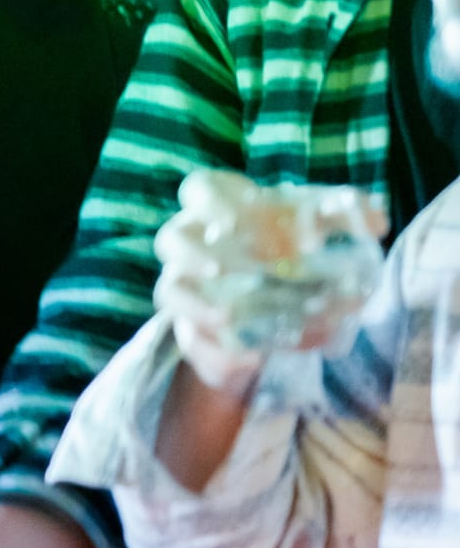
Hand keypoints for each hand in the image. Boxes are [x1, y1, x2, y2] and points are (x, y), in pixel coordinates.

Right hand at [153, 169, 386, 392]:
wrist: (271, 303)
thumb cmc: (287, 248)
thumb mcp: (316, 228)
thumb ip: (345, 216)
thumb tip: (377, 221)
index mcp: (219, 210)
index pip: (199, 189)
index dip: (215, 200)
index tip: (247, 211)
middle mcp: (194, 245)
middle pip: (171, 239)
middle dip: (196, 252)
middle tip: (231, 265)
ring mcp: (189, 288)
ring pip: (170, 291)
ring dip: (196, 304)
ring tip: (229, 316)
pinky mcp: (194, 330)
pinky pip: (190, 341)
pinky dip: (214, 351)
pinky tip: (249, 357)